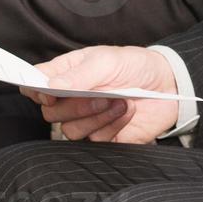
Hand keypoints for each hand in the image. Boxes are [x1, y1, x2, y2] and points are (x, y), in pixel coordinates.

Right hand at [20, 46, 179, 144]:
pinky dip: (112, 125)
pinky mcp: (102, 136)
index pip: (36, 83)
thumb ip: (79, 74)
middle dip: (76, 106)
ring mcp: (85, 119)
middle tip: (102, 94)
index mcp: (67, 73)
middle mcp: (71, 98)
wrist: (167, 85)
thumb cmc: (135, 65)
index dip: (35, 90)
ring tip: (120, 100)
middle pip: (50, 113)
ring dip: (97, 116)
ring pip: (70, 130)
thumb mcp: (108, 61)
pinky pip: (95, 140)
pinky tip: (126, 110)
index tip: (49, 93)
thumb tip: (50, 86)